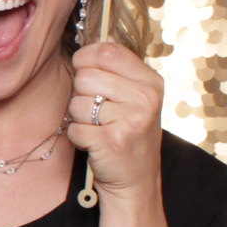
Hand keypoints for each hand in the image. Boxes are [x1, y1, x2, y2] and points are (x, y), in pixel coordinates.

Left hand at [65, 42, 163, 206]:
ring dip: (80, 118)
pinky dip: (78, 138)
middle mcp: (145, 98)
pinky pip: (75, 128)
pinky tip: (95, 143)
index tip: (84, 70)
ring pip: (77, 103)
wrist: (136, 181)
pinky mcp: (112, 142)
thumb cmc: (128, 134)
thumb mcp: (135, 98)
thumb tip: (86, 44)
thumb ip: (116, 71)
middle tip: (97, 111)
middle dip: (81, 93)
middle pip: (86, 76)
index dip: (86, 58)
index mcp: (151, 81)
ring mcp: (131, 120)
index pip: (108, 51)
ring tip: (99, 128)